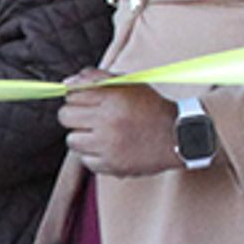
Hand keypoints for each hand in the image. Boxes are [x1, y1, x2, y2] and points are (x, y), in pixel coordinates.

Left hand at [57, 77, 179, 176]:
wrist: (178, 137)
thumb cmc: (152, 108)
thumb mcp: (129, 84)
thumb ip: (97, 77)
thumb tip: (67, 82)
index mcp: (112, 99)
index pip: (72, 95)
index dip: (76, 96)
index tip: (86, 100)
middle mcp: (108, 122)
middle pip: (65, 117)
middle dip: (74, 115)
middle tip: (89, 117)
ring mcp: (109, 146)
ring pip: (71, 140)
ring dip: (81, 136)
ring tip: (99, 133)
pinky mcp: (112, 166)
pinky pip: (84, 161)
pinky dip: (92, 155)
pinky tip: (107, 148)